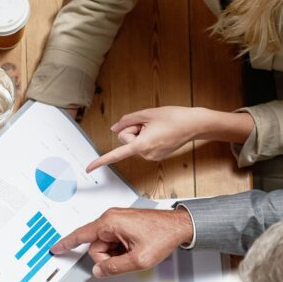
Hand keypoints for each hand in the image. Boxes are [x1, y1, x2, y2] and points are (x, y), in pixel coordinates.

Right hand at [50, 206, 193, 277]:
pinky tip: (134, 249)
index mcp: (110, 222)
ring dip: (116, 254)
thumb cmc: (162, 235)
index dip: (67, 244)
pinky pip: (114, 242)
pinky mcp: (123, 224)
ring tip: (134, 251)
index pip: (81, 235)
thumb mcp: (138, 259)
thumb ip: (114, 267)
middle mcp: (111, 218)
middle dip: (108, 257)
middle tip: (127, 258)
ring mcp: (117, 221)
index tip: (55, 248)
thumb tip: (99, 271)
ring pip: (105, 246)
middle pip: (96, 246)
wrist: (179, 226)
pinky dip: (121, 249)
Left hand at [86, 107, 209, 171]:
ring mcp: (151, 157)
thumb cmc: (173, 117)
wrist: (194, 124)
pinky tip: (160, 132)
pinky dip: (147, 137)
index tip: (89, 168)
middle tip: (147, 123)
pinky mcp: (156, 156)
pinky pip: (142, 145)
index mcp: (142, 145)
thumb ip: (126, 120)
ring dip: (140, 133)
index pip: (117, 154)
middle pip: (125, 140)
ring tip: (157, 128)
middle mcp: (146, 154)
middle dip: (131, 130)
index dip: (101, 161)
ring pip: (134, 143)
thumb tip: (114, 128)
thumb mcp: (146, 113)